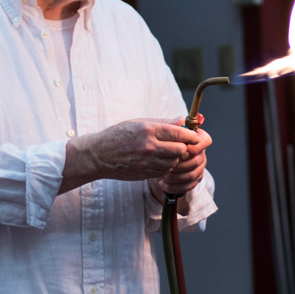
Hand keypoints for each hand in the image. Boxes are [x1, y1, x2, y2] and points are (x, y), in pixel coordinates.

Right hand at [61, 117, 207, 193]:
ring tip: (171, 151)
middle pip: (181, 149)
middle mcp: (149, 146)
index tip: (195, 135)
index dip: (191, 134)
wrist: (99, 155)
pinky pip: (166, 170)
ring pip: (175, 161)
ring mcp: (148, 162)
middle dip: (185, 147)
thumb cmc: (118, 135)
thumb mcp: (139, 122)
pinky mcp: (146, 173)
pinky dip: (168, 165)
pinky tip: (162, 160)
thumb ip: (163, 123)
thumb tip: (183, 120)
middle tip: (184, 144)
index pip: (179, 132)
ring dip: (177, 157)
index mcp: (148, 130)